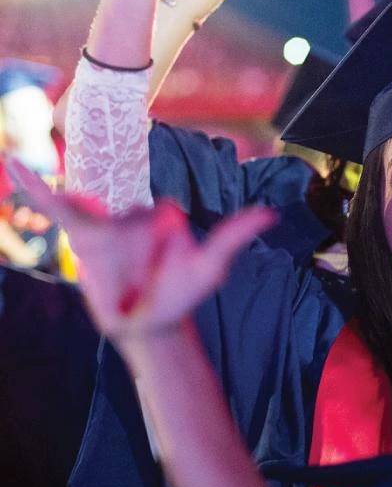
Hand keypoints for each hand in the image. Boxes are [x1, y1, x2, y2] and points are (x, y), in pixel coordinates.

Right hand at [6, 158, 274, 337]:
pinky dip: (34, 184)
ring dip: (93, 218)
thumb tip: (270, 214)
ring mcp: (105, 223)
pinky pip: (57, 206)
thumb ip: (233, 236)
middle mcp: (132, 213)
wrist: (148, 325)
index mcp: (162, 213)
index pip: (161, 211)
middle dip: (137, 245)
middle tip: (147, 276)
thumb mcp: (210, 266)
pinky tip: (13, 161)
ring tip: (113, 259)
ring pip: (97, 208)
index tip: (168, 260)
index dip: (164, 236)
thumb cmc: (181, 293)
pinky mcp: (80, 236)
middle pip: (127, 211)